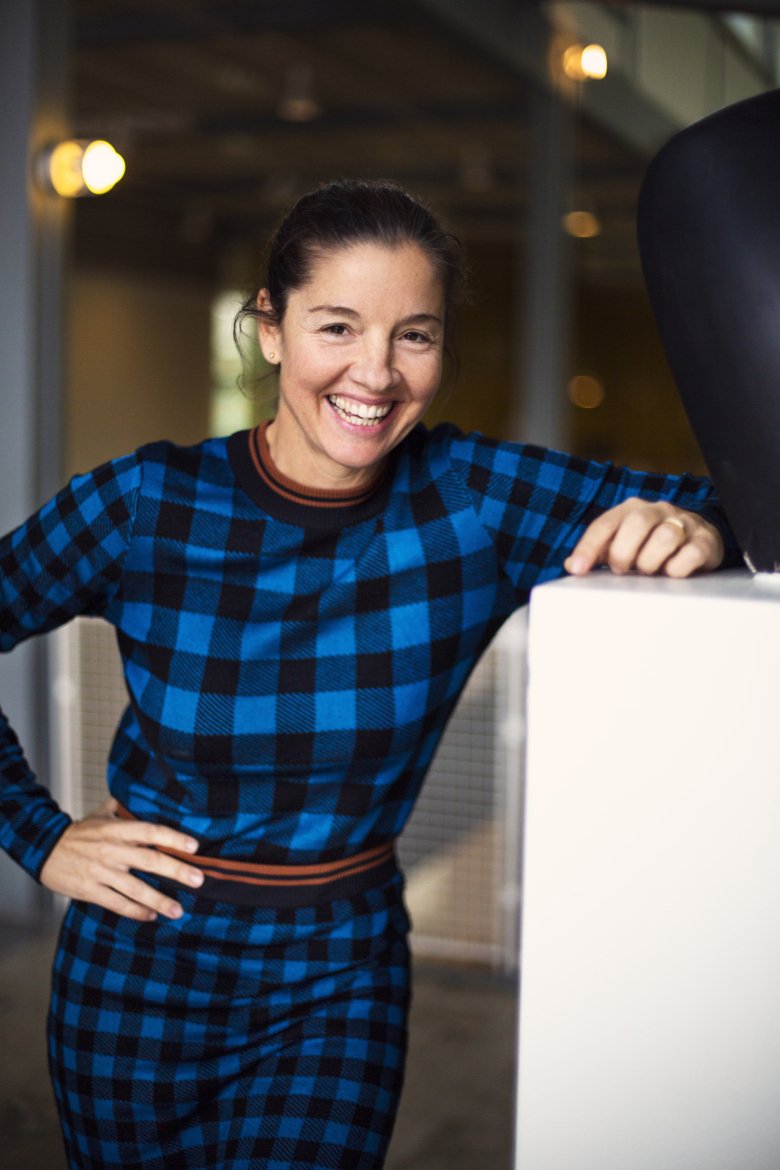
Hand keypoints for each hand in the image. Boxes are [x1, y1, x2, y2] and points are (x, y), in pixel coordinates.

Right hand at [40, 796, 203, 920]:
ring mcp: (101, 872)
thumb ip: (124, 807)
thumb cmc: (79, 833)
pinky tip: (151, 916)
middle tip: (198, 880)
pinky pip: (116, 903)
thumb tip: (146, 793)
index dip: (173, 838)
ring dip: (159, 900)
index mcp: (116, 829)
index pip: (150, 831)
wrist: (43, 849)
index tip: (194, 846)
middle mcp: (112, 850)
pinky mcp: (90, 890)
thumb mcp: (101, 815)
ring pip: (135, 888)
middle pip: (149, 860)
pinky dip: (135, 911)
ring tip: (179, 910)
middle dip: (176, 871)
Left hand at [563, 499, 723, 578]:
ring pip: (665, 537)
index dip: (589, 547)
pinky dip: (676, 569)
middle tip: (622, 570)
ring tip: (648, 572)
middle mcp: (658, 511)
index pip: (605, 524)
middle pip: (637, 523)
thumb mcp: (624, 544)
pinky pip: (690, 554)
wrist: (701, 536)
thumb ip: (599, 552)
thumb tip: (572, 564)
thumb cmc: (652, 543)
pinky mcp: (705, 541)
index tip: (577, 569)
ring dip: (650, 562)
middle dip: (623, 552)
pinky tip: (671, 574)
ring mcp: (684, 523)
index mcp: (632, 509)